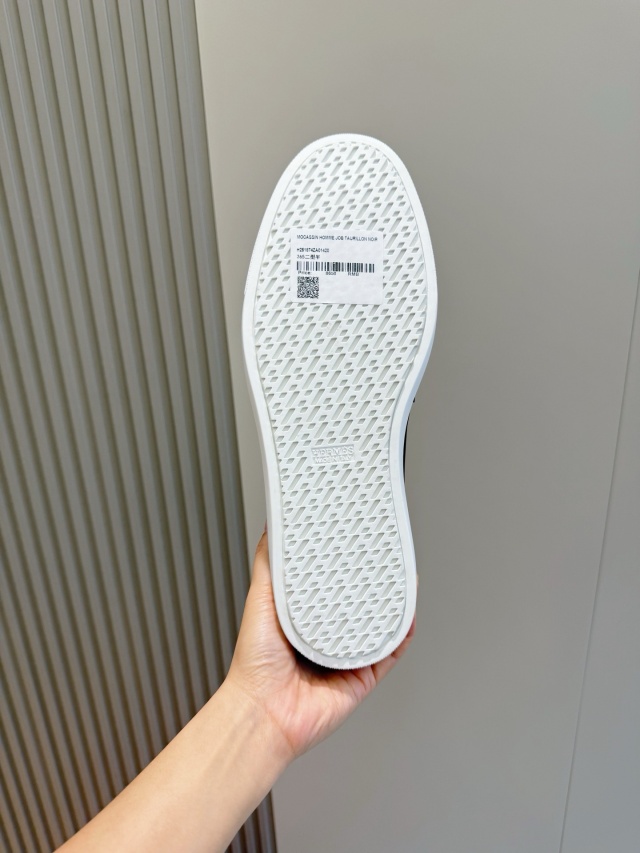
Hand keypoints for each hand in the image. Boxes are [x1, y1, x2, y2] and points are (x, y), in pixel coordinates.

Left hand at [225, 529, 416, 762]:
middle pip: (357, 603)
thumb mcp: (260, 599)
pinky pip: (388, 654)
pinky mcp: (362, 678)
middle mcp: (326, 635)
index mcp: (304, 616)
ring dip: (393, 604)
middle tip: (385, 557)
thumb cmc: (255, 663)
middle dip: (372, 582)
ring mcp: (346, 656)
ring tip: (403, 579)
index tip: (355, 542)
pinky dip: (401, 636)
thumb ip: (269, 565)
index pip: (331, 583)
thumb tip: (271, 529)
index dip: (345, 564)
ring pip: (378, 625)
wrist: (264, 711)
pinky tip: (407, 616)